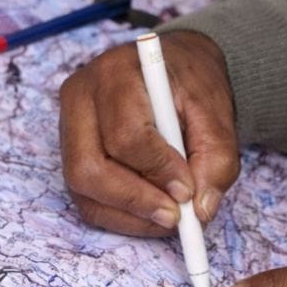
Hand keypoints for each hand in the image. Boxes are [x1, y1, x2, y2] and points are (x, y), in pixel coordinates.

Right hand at [58, 30, 238, 236]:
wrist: (177, 69)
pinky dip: (121, 215)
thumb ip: (216, 157)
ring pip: (83, 187)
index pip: (126, 135)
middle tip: (176, 217)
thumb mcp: (217, 111)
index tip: (188, 191)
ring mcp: (68, 126)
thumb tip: (200, 210)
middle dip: (135, 201)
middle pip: (89, 167)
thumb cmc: (194, 85)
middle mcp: (81, 98)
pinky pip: (85, 197)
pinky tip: (153, 212)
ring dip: (130, 213)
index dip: (158, 170)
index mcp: (117, 74)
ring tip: (171, 216)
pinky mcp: (70, 151)